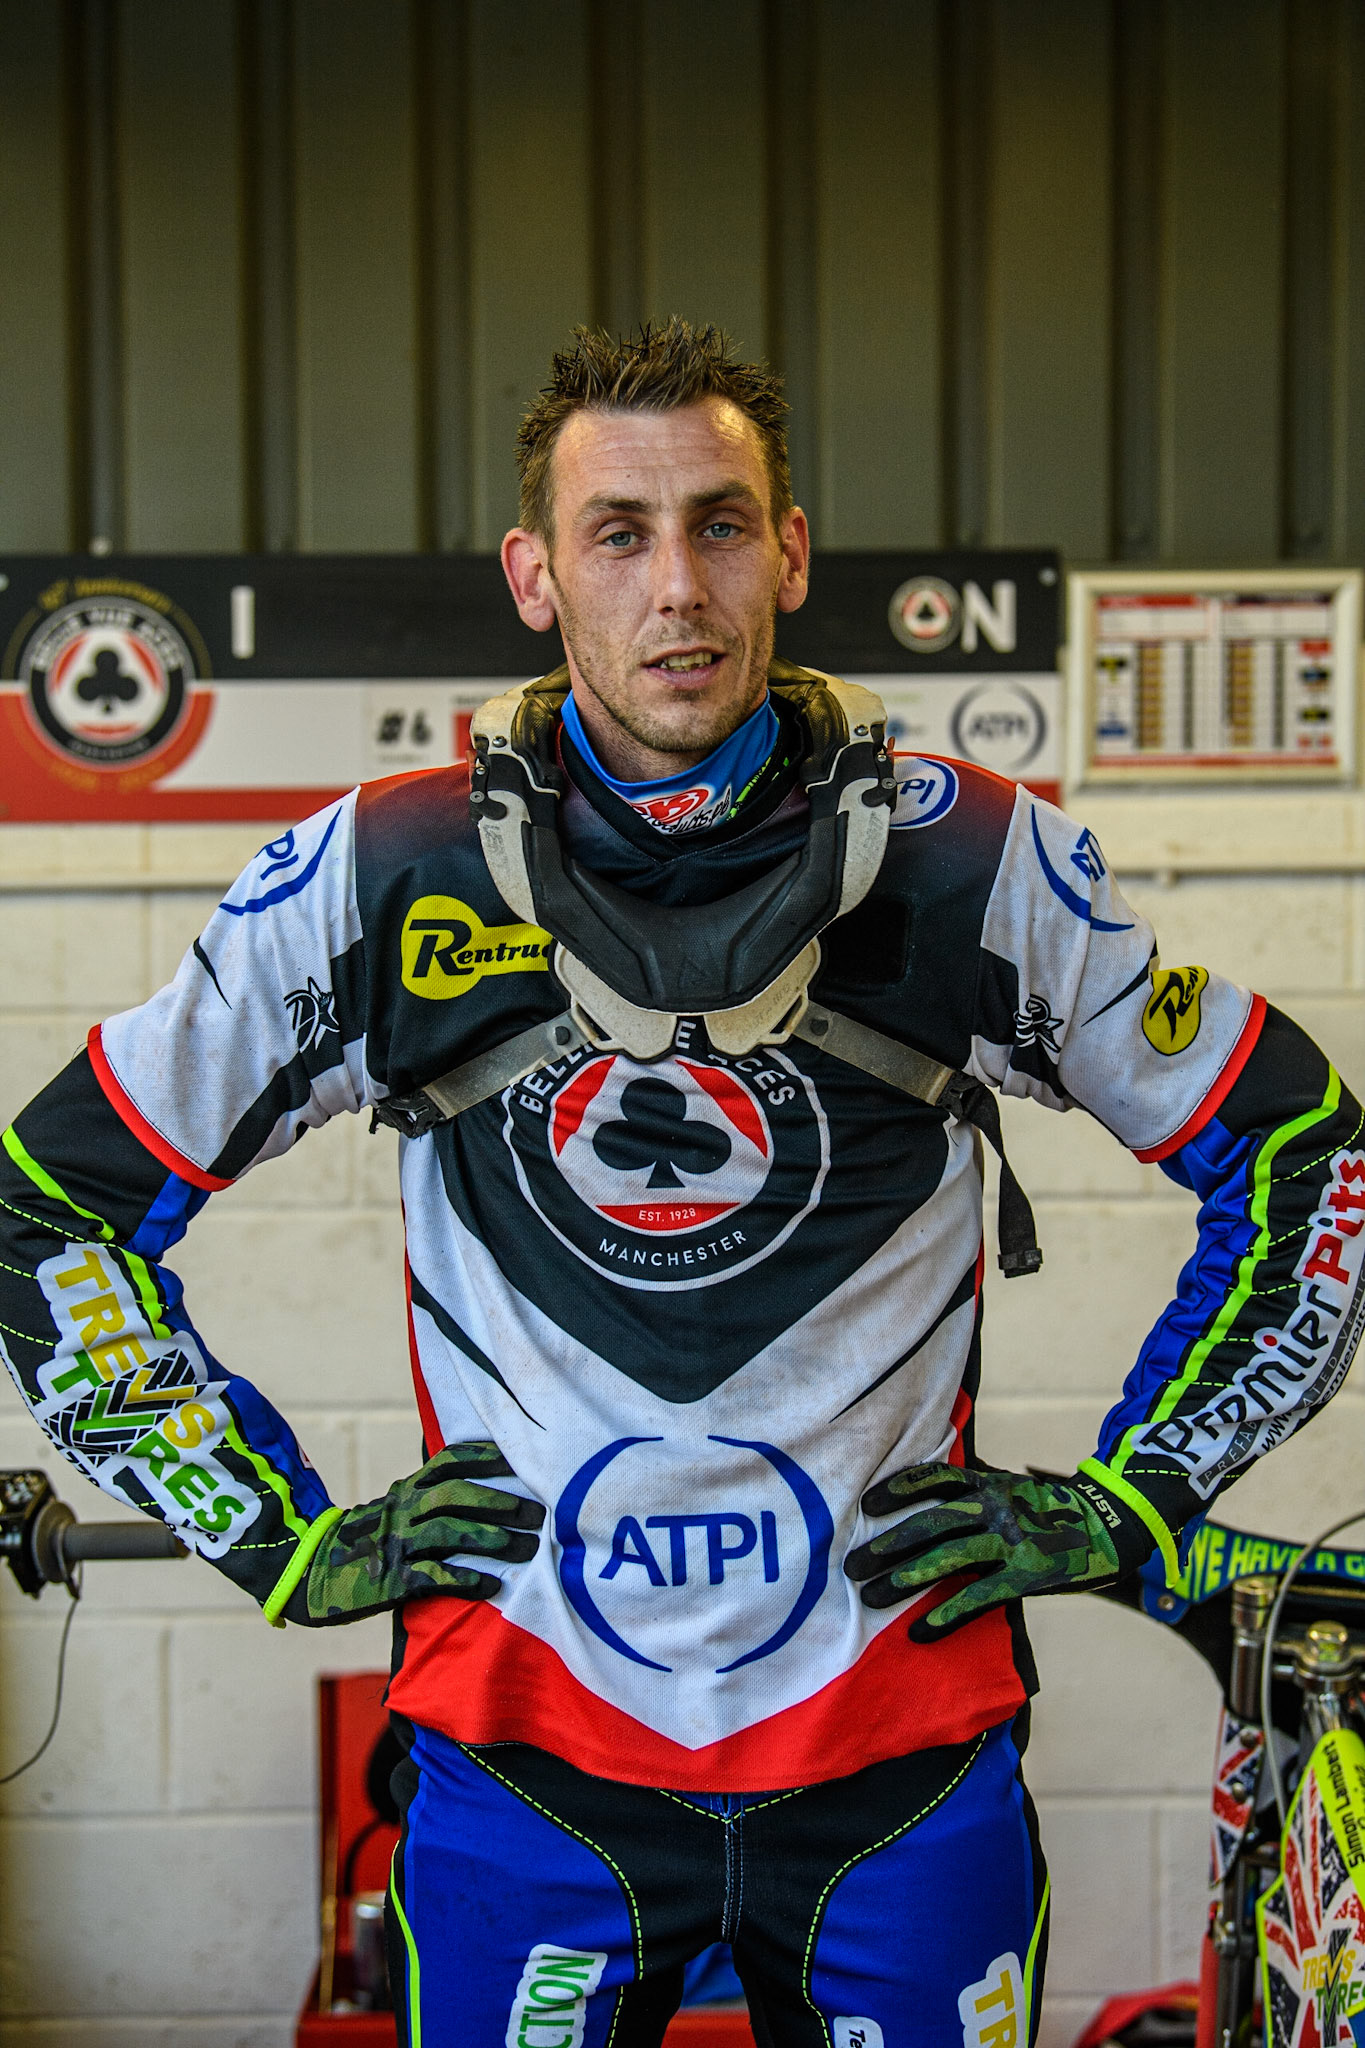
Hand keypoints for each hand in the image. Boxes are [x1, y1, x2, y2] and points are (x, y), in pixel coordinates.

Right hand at [284, 1441, 544, 1625]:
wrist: (313, 1572)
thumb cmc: (369, 1541)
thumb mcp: (397, 1508)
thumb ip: (432, 1497)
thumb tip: (489, 1490)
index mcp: (408, 1489)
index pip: (451, 1462)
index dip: (487, 1458)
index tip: (521, 1461)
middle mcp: (403, 1510)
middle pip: (456, 1496)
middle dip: (500, 1502)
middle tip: (539, 1513)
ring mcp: (396, 1544)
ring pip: (448, 1533)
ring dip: (492, 1539)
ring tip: (528, 1548)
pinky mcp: (391, 1579)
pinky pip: (433, 1577)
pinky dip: (465, 1580)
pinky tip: (493, 1586)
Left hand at [843, 1463, 1143, 1640]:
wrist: (1110, 1524)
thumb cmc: (1050, 1512)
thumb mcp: (1011, 1489)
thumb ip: (974, 1492)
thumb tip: (928, 1498)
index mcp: (988, 1483)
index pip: (933, 1478)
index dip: (897, 1489)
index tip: (865, 1504)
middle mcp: (994, 1506)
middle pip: (930, 1522)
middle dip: (887, 1544)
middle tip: (850, 1565)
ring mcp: (1011, 1540)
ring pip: (947, 1556)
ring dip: (904, 1578)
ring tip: (870, 1596)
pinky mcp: (1027, 1575)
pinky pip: (978, 1596)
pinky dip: (946, 1615)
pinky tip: (920, 1631)